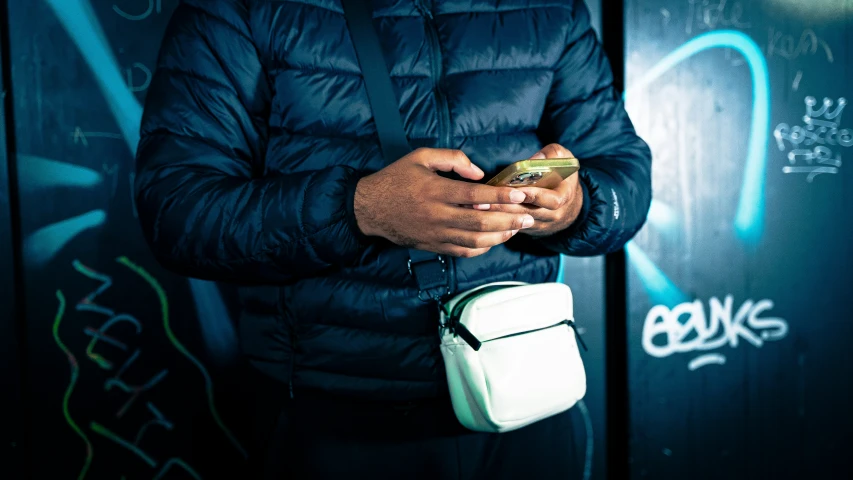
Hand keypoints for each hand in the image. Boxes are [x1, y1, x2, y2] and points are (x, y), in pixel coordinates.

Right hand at [353, 148, 535, 256]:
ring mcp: (436, 234)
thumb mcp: (421, 157)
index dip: (501, 197)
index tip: (521, 195)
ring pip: (475, 241)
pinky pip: (463, 252)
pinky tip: (494, 240)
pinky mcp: (433, 245)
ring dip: (500, 237)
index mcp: (436, 191)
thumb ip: (453, 160)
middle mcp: (438, 215)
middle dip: (509, 221)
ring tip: (516, 229)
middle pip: (481, 223)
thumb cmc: (397, 178)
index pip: (475, 196)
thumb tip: (480, 174)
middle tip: (528, 217)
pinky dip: (482, 248)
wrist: (370, 208)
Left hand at [478, 143, 582, 237]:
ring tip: (479, 207)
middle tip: (486, 201)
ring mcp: (540, 225)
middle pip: (528, 214)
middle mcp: (553, 215)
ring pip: (518, 223)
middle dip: (507, 207)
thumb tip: (534, 159)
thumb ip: (551, 155)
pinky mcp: (529, 230)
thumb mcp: (564, 160)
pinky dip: (499, 221)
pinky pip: (514, 228)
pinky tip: (482, 215)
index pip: (550, 201)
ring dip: (499, 216)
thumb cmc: (564, 178)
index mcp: (563, 198)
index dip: (534, 196)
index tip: (517, 190)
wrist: (570, 206)